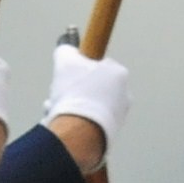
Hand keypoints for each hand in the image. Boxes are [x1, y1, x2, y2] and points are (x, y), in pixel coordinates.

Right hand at [41, 44, 128, 165]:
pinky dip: (76, 121)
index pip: (98, 64)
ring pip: (88, 105)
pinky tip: (64, 122)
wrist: (79, 132)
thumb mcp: (65, 61)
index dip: (79, 68)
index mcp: (119, 74)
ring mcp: (118, 115)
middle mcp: (124, 94)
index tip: (69, 74)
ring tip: (59, 110)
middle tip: (60, 92)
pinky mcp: (109, 133)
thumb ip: (66, 50)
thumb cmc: (76, 93)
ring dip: (72, 105)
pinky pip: (89, 122)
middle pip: (92, 85)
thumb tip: (65, 49)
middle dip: (74, 89)